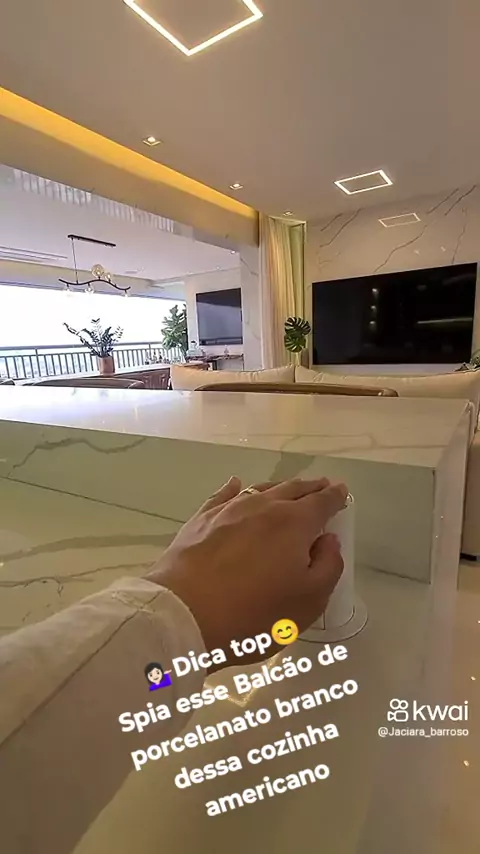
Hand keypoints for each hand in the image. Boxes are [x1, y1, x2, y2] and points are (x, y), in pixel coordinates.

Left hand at [146, 477, 347, 660]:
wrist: (183, 614)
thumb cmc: (254, 614)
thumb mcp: (308, 601)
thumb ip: (328, 566)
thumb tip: (328, 540)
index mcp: (294, 523)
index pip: (322, 502)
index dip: (335, 497)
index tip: (342, 493)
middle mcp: (263, 507)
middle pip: (292, 489)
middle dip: (310, 488)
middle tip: (322, 486)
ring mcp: (229, 510)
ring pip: (261, 490)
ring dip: (279, 488)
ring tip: (288, 489)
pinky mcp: (201, 520)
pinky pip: (223, 495)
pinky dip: (236, 488)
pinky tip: (237, 484)